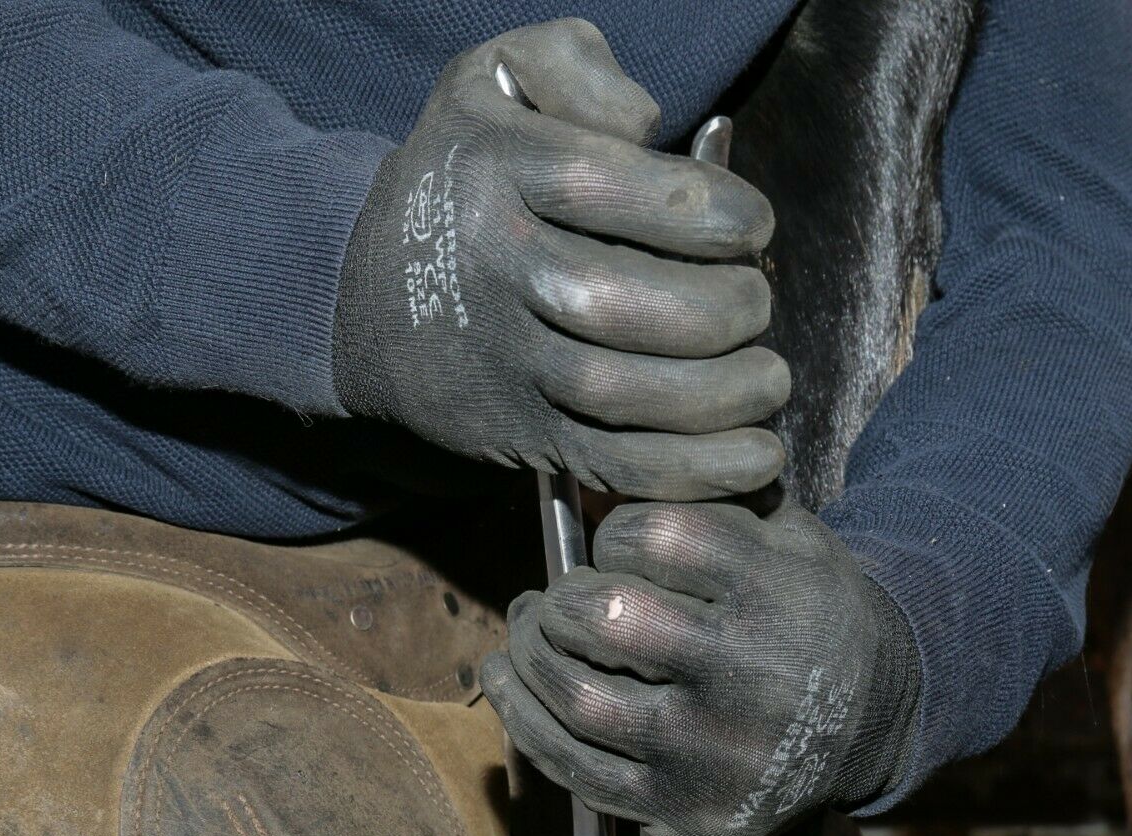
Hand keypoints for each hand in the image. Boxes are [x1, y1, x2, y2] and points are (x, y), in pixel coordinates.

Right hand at [332, 19, 788, 499]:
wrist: (364, 295)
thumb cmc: (468, 179)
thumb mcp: (497, 79)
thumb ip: (578, 67)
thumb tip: (647, 125)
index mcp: (501, 169)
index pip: (623, 190)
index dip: (715, 213)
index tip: (751, 228)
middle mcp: (498, 267)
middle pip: (626, 302)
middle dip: (726, 309)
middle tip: (757, 304)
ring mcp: (508, 361)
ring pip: (625, 393)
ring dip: (723, 395)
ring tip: (768, 378)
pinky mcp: (525, 434)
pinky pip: (618, 465)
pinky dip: (697, 471)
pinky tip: (754, 455)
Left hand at [482, 500, 921, 835]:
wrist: (871, 723)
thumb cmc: (806, 615)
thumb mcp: (791, 537)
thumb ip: (714, 500)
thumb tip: (611, 474)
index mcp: (773, 592)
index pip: (653, 537)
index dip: (615, 535)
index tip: (616, 549)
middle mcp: (745, 675)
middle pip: (604, 618)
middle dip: (561, 601)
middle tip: (557, 599)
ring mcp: (710, 750)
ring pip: (576, 697)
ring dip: (529, 657)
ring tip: (527, 635)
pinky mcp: (683, 808)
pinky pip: (574, 769)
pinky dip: (524, 719)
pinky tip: (508, 682)